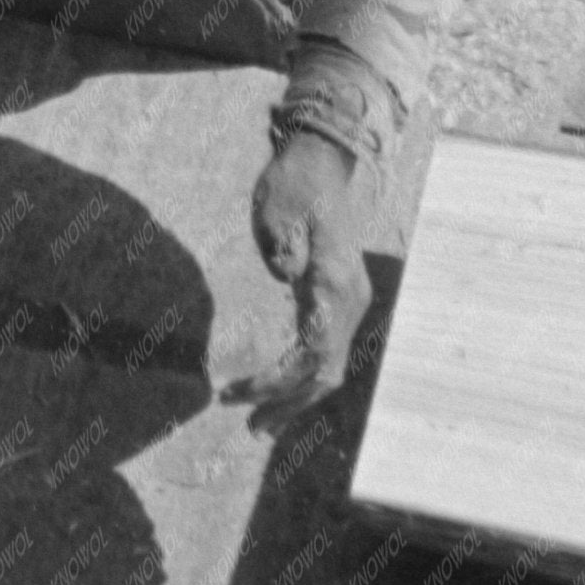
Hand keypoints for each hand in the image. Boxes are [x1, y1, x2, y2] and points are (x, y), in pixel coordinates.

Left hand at [238, 130, 374, 420]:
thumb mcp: (278, 204)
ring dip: (295, 397)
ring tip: (259, 424)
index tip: (234, 393)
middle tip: (245, 424)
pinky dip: (304, 377)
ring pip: (329, 368)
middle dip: (285, 402)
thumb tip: (286, 274)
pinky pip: (328, 351)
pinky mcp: (343, 298)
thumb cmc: (293, 182)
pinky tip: (281, 391)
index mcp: (333, 282)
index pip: (309, 353)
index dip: (274, 381)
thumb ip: (282, 239)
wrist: (322, 160)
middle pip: (323, 372)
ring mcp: (351, 301)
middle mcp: (349, 299)